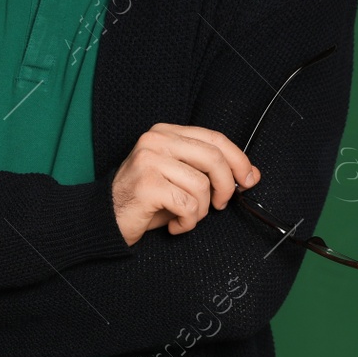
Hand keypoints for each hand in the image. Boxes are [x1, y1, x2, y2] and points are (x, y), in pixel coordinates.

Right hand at [110, 122, 259, 245]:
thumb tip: (251, 174)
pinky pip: (188, 205)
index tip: (250, 179)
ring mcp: (149, 160)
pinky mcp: (147, 185)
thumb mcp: (179, 176)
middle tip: (221, 205)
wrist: (106, 216)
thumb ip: (208, 170)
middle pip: (213, 158)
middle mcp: (155, 140)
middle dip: (227, 186)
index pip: (214, 138)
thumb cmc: (146, 198)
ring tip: (185, 216)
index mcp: (165, 132)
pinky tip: (174, 224)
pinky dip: (187, 222)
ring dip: (201, 211)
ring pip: (202, 186)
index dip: (239, 159)